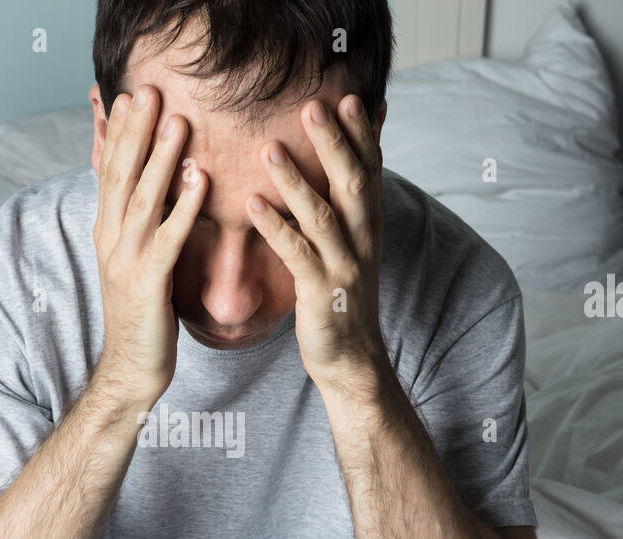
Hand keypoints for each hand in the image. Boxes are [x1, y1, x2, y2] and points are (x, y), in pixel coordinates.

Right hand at [92, 84, 206, 407]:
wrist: (131, 368)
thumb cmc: (142, 316)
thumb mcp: (135, 261)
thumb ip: (140, 224)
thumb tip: (150, 189)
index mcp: (106, 231)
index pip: (109, 171)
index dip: (118, 132)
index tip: (130, 96)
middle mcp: (110, 239)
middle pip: (121, 174)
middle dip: (135, 131)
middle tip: (148, 90)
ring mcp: (126, 260)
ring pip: (143, 198)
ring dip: (161, 158)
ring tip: (177, 121)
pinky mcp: (148, 282)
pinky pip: (169, 237)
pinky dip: (185, 205)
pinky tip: (201, 179)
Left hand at [246, 95, 386, 392]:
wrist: (351, 359)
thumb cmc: (342, 297)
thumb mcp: (352, 247)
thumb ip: (348, 207)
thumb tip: (348, 165)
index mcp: (368, 225)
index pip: (370, 169)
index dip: (361, 133)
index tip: (348, 95)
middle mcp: (362, 240)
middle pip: (350, 182)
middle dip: (332, 142)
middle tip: (311, 104)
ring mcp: (343, 266)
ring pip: (321, 215)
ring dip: (295, 180)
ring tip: (267, 147)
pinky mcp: (320, 293)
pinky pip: (296, 254)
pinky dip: (275, 228)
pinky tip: (252, 205)